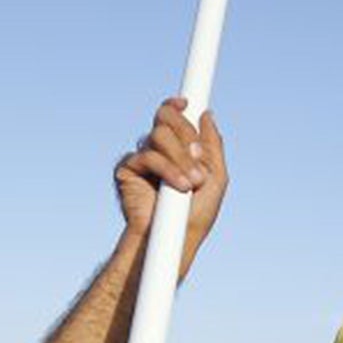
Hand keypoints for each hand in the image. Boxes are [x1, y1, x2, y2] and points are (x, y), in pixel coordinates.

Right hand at [113, 98, 227, 278]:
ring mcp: (142, 158)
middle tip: (197, 155)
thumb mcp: (216, 177)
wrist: (174, 240)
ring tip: (191, 183)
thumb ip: (213, 146)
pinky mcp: (127, 170)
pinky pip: (147, 155)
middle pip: (166, 117)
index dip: (176, 105)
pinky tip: (178, 187)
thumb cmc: (195, 214)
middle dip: (185, 132)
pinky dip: (166, 169)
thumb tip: (207, 114)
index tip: (185, 102)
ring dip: (180, 157)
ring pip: (159, 134)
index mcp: (178, 148)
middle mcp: (158, 149)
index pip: (173, 117)